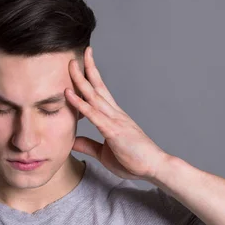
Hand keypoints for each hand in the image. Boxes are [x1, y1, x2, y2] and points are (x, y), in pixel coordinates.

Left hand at [65, 47, 170, 180]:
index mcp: (114, 117)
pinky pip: (93, 114)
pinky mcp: (113, 131)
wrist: (155, 167)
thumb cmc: (134, 160)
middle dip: (85, 70)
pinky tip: (69, 94)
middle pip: (97, 87)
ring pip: (94, 95)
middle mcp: (115, 114)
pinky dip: (80, 103)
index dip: (90, 78)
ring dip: (80, 80)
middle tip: (73, 57)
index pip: (100, 92)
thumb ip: (89, 145)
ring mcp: (114, 120)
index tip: (81, 65)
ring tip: (70, 65)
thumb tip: (72, 141)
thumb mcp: (104, 154)